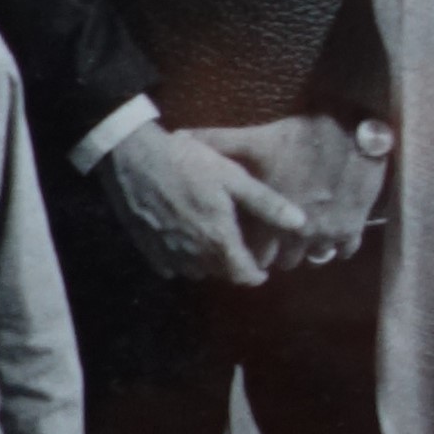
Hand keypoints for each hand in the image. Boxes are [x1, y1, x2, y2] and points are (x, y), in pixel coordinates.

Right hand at [101, 117, 309, 288]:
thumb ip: (267, 204)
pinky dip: (183, 258)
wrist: (132, 157)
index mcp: (218, 240)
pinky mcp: (148, 250)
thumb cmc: (188, 163)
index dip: (256, 275)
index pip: (244, 276)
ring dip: (208, 262)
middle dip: (233, 265)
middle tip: (238, 244)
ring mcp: (168, 255)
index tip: (262, 268)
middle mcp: (193, 256)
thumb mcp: (233, 178)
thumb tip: (301, 223)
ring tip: (212, 239)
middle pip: (221, 274)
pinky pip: (172, 266)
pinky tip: (184, 236)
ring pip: (197, 271)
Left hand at [198, 114, 389, 266]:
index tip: (254, 238)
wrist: (354, 129)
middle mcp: (300, 237)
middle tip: (278, 235)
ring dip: (308, 248)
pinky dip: (337, 243)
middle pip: (286, 263)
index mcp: (273, 222)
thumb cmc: (302, 136)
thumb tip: (180, 137)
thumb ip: (219, 143)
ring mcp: (330, 234)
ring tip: (303, 232)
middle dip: (280, 251)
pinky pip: (345, 250)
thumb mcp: (257, 140)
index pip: (257, 258)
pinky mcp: (355, 227)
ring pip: (315, 258)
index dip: (254, 250)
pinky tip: (331, 227)